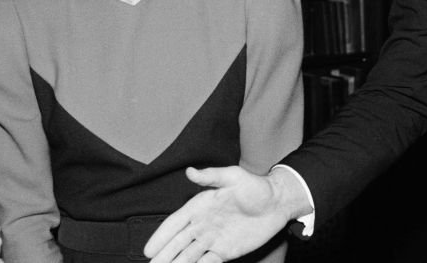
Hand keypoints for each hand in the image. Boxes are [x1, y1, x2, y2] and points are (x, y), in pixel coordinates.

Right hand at [144, 165, 309, 262]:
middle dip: (164, 255)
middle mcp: (202, 224)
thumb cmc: (255, 186)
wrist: (278, 203)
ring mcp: (213, 239)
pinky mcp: (225, 251)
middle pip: (178, 243)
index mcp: (200, 206)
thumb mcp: (234, 176)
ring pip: (189, 255)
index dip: (161, 236)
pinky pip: (207, 262)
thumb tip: (190, 171)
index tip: (149, 250)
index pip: (175, 223)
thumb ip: (212, 176)